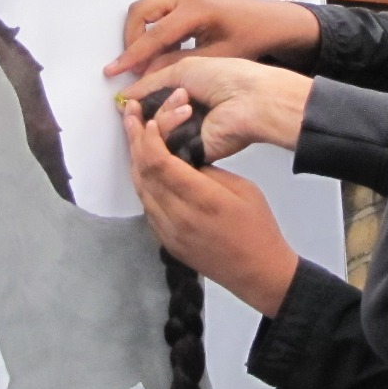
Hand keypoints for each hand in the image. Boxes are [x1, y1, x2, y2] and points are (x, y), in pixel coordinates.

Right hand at [105, 0, 319, 78]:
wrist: (275, 21)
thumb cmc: (253, 38)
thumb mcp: (217, 56)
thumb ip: (180, 63)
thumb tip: (148, 73)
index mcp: (195, 9)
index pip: (154, 34)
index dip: (132, 55)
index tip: (114, 70)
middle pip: (141, 12)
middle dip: (131, 38)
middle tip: (133, 66)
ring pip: (147, 9)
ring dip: (142, 33)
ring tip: (148, 60)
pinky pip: (160, 9)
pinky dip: (155, 28)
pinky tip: (166, 50)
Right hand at [122, 58, 310, 160]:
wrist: (251, 99)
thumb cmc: (229, 78)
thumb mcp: (182, 70)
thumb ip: (151, 83)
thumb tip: (126, 94)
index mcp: (184, 94)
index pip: (148, 101)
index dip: (136, 99)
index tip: (126, 97)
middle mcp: (183, 116)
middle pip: (146, 119)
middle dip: (147, 106)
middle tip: (159, 99)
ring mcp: (185, 135)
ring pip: (151, 131)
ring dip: (164, 113)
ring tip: (187, 104)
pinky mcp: (188, 152)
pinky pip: (162, 144)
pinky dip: (168, 125)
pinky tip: (185, 114)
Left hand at [122, 99, 299, 316]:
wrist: (257, 273)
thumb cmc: (258, 227)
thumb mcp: (241, 189)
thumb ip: (208, 171)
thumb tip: (182, 156)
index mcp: (202, 199)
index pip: (161, 163)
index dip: (150, 138)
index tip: (149, 118)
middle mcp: (178, 216)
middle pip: (144, 173)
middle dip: (135, 141)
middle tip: (129, 115)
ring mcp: (168, 232)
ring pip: (140, 189)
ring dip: (135, 160)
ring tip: (134, 135)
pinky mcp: (165, 242)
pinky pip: (147, 206)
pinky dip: (143, 182)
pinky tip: (145, 167)